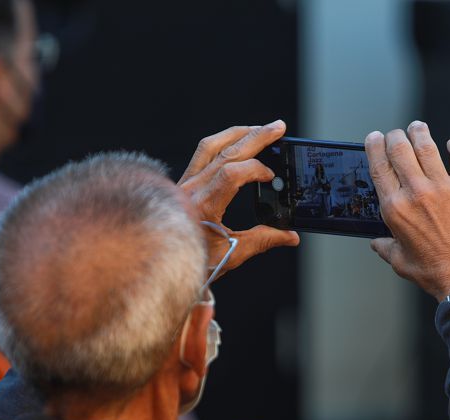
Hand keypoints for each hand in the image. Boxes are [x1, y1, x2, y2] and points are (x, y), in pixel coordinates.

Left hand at [178, 121, 299, 278]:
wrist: (158, 261)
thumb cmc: (192, 260)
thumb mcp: (231, 254)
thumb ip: (262, 241)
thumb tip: (290, 236)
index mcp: (203, 206)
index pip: (231, 174)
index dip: (256, 169)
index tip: (272, 177)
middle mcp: (191, 189)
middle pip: (225, 152)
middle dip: (255, 137)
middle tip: (278, 127)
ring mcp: (184, 183)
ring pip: (210, 146)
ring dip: (237, 134)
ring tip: (258, 129)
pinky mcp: (182, 183)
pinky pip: (201, 154)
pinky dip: (221, 143)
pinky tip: (234, 142)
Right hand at [365, 121, 449, 300]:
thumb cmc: (433, 273)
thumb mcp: (400, 262)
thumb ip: (386, 247)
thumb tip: (377, 243)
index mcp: (395, 209)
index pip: (379, 167)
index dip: (374, 147)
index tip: (373, 138)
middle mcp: (416, 193)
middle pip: (400, 149)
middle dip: (394, 136)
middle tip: (396, 134)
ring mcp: (443, 188)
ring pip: (427, 147)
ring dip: (420, 133)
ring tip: (418, 127)